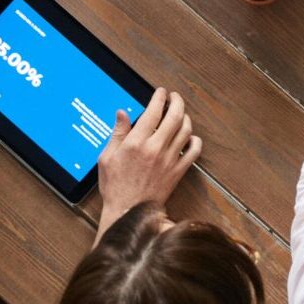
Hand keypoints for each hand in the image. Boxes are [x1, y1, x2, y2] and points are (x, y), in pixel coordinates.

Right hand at [96, 88, 199, 224]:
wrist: (129, 211)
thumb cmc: (115, 186)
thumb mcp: (107, 157)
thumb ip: (117, 133)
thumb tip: (122, 113)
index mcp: (136, 143)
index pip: (153, 112)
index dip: (159, 98)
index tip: (160, 93)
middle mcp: (155, 148)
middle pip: (174, 117)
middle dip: (177, 102)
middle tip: (174, 97)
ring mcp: (169, 160)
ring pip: (186, 131)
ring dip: (186, 118)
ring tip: (181, 114)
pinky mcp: (178, 172)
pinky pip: (194, 152)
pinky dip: (195, 141)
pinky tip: (191, 137)